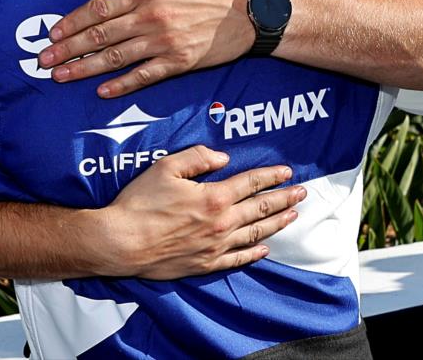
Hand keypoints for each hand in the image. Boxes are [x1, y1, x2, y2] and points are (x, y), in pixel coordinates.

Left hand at [40, 0, 254, 96]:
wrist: (249, 10)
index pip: (99, 7)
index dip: (73, 22)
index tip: (53, 33)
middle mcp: (151, 16)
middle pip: (101, 35)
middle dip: (68, 49)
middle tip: (43, 61)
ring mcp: (164, 41)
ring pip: (116, 58)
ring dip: (84, 69)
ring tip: (61, 77)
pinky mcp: (178, 62)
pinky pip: (143, 76)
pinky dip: (121, 85)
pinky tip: (101, 91)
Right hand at [105, 145, 304, 279]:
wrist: (120, 242)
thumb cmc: (140, 203)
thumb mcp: (166, 167)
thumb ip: (198, 157)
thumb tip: (224, 158)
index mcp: (214, 196)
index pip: (251, 183)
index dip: (271, 176)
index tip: (287, 172)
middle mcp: (220, 223)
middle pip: (261, 209)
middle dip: (284, 199)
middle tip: (302, 193)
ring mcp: (214, 247)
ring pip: (254, 233)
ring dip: (277, 223)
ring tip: (293, 215)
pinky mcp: (204, 264)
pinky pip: (237, 259)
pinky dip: (254, 253)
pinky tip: (265, 248)